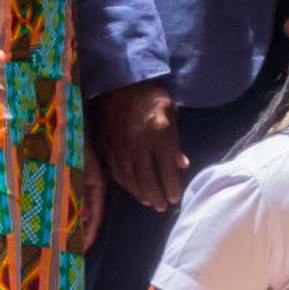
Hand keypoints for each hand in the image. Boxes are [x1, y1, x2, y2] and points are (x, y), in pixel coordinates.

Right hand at [93, 81, 185, 211]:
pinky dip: (125, 184)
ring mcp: (120, 146)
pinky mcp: (107, 146)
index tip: (176, 197)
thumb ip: (175, 140)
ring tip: (150, 202)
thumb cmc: (150, 96)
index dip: (171, 186)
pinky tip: (132, 189)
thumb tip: (181, 165)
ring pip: (130, 178)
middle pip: (147, 178)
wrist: (118, 82)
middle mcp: (138, 144)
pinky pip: (116, 171)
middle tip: (163, 207)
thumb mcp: (170, 111)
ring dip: (141, 193)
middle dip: (156, 195)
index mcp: (157, 134)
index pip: (165, 169)